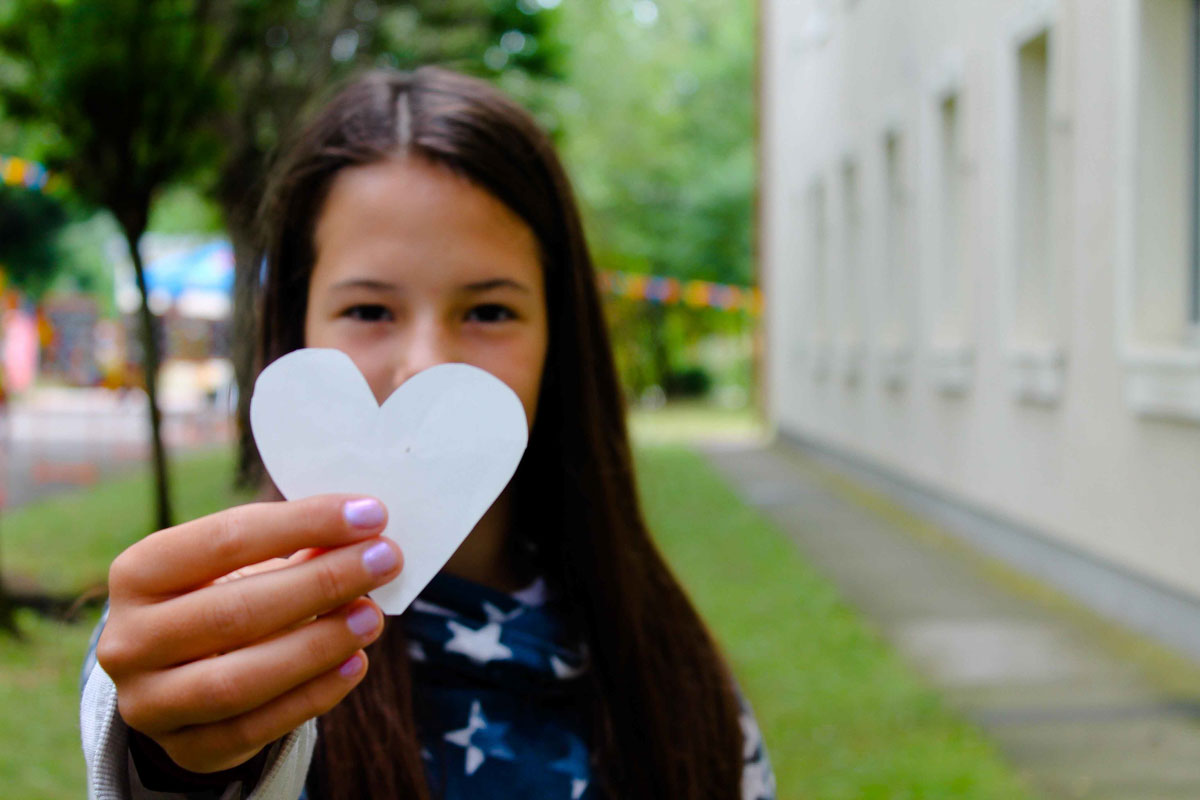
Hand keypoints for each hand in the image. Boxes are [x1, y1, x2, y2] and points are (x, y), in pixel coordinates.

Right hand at [96, 494, 401, 773]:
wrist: (179, 674)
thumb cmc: (222, 596)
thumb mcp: (242, 564)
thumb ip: (294, 548)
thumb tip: (364, 533)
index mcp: (138, 572)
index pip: (225, 538)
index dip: (304, 523)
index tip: (371, 514)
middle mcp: (129, 639)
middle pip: (234, 611)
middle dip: (322, 582)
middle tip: (385, 561)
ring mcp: (150, 702)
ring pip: (240, 679)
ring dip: (318, 644)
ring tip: (373, 617)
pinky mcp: (186, 749)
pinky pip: (255, 728)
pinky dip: (313, 696)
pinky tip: (355, 663)